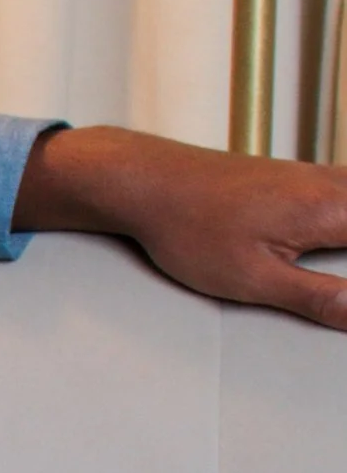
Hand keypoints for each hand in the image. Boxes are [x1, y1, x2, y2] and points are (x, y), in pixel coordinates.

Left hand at [14, 125, 346, 328]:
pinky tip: (336, 231)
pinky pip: (344, 188)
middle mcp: (328, 183)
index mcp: (329, 209)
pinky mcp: (294, 175)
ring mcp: (311, 174)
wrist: (145, 181)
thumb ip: (318, 298)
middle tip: (341, 288)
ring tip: (336, 269)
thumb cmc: (189, 228)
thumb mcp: (255, 279)